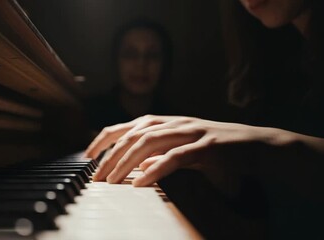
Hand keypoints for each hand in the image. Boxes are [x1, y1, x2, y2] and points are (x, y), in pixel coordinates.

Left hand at [85, 115, 284, 186]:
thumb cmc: (219, 149)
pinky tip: (141, 183)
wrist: (257, 145)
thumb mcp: (185, 149)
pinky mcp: (206, 146)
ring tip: (111, 181)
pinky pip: (175, 157)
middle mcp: (175, 122)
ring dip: (126, 162)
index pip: (128, 126)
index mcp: (168, 122)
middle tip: (95, 176)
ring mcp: (191, 132)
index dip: (105, 138)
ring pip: (149, 142)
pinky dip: (156, 169)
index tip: (88, 155)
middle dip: (110, 156)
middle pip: (133, 134)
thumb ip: (162, 154)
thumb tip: (139, 166)